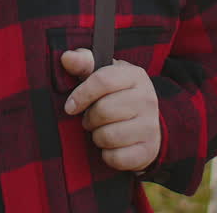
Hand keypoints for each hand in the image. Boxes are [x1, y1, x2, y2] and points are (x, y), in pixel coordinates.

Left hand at [61, 48, 161, 172]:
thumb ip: (84, 63)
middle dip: (89, 118)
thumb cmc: (116, 95)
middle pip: (103, 111)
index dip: (81, 94)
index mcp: (135, 75)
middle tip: (90, 119)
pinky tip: (112, 146)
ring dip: (97, 137)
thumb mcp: (103, 74)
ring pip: (108, 136)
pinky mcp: (148, 150)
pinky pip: (116, 158)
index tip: (70, 106)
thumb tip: (66, 57)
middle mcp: (147, 99)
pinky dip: (107, 155)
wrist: (145, 123)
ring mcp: (150, 126)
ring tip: (102, 130)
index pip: (102, 80)